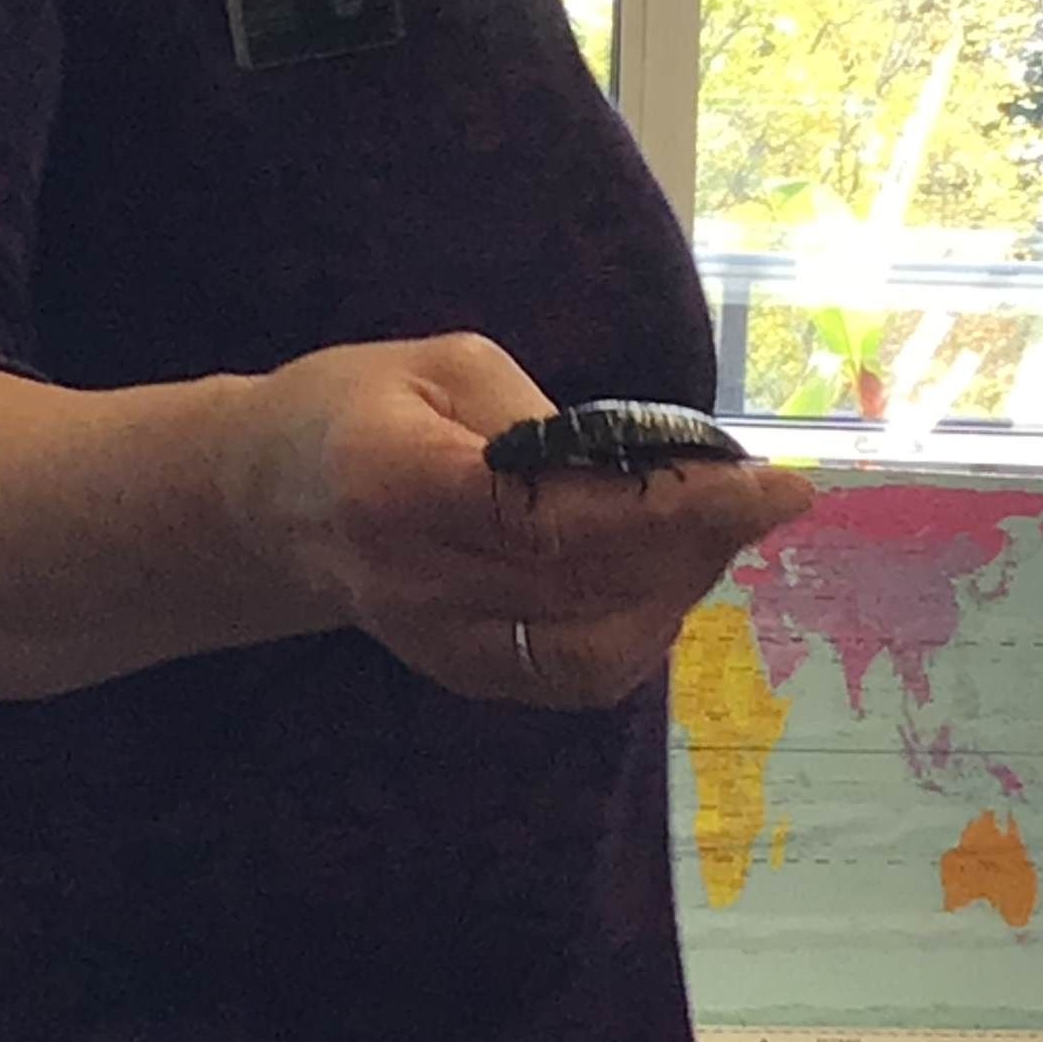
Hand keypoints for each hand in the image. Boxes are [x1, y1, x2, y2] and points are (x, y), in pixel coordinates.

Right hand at [218, 332, 814, 708]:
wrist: (267, 504)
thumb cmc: (350, 408)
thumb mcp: (438, 364)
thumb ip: (537, 420)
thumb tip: (643, 474)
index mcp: (401, 486)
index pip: (559, 516)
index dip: (679, 509)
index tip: (775, 486)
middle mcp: (419, 583)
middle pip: (591, 589)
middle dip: (699, 544)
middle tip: (755, 498)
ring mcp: (438, 643)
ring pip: (595, 651)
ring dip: (678, 593)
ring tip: (707, 533)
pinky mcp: (462, 674)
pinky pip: (576, 676)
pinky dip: (642, 633)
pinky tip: (661, 579)